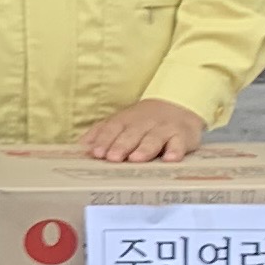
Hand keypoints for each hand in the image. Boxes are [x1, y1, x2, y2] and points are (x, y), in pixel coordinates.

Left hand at [81, 98, 207, 163]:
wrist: (178, 105)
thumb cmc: (143, 121)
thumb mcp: (121, 122)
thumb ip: (101, 133)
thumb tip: (81, 146)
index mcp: (126, 121)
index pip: (112, 129)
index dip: (104, 140)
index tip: (96, 152)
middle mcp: (144, 123)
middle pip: (131, 134)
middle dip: (121, 145)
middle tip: (113, 158)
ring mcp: (164, 129)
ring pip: (154, 139)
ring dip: (144, 149)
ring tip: (136, 159)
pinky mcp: (183, 136)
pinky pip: (179, 143)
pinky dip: (176, 150)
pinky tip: (171, 159)